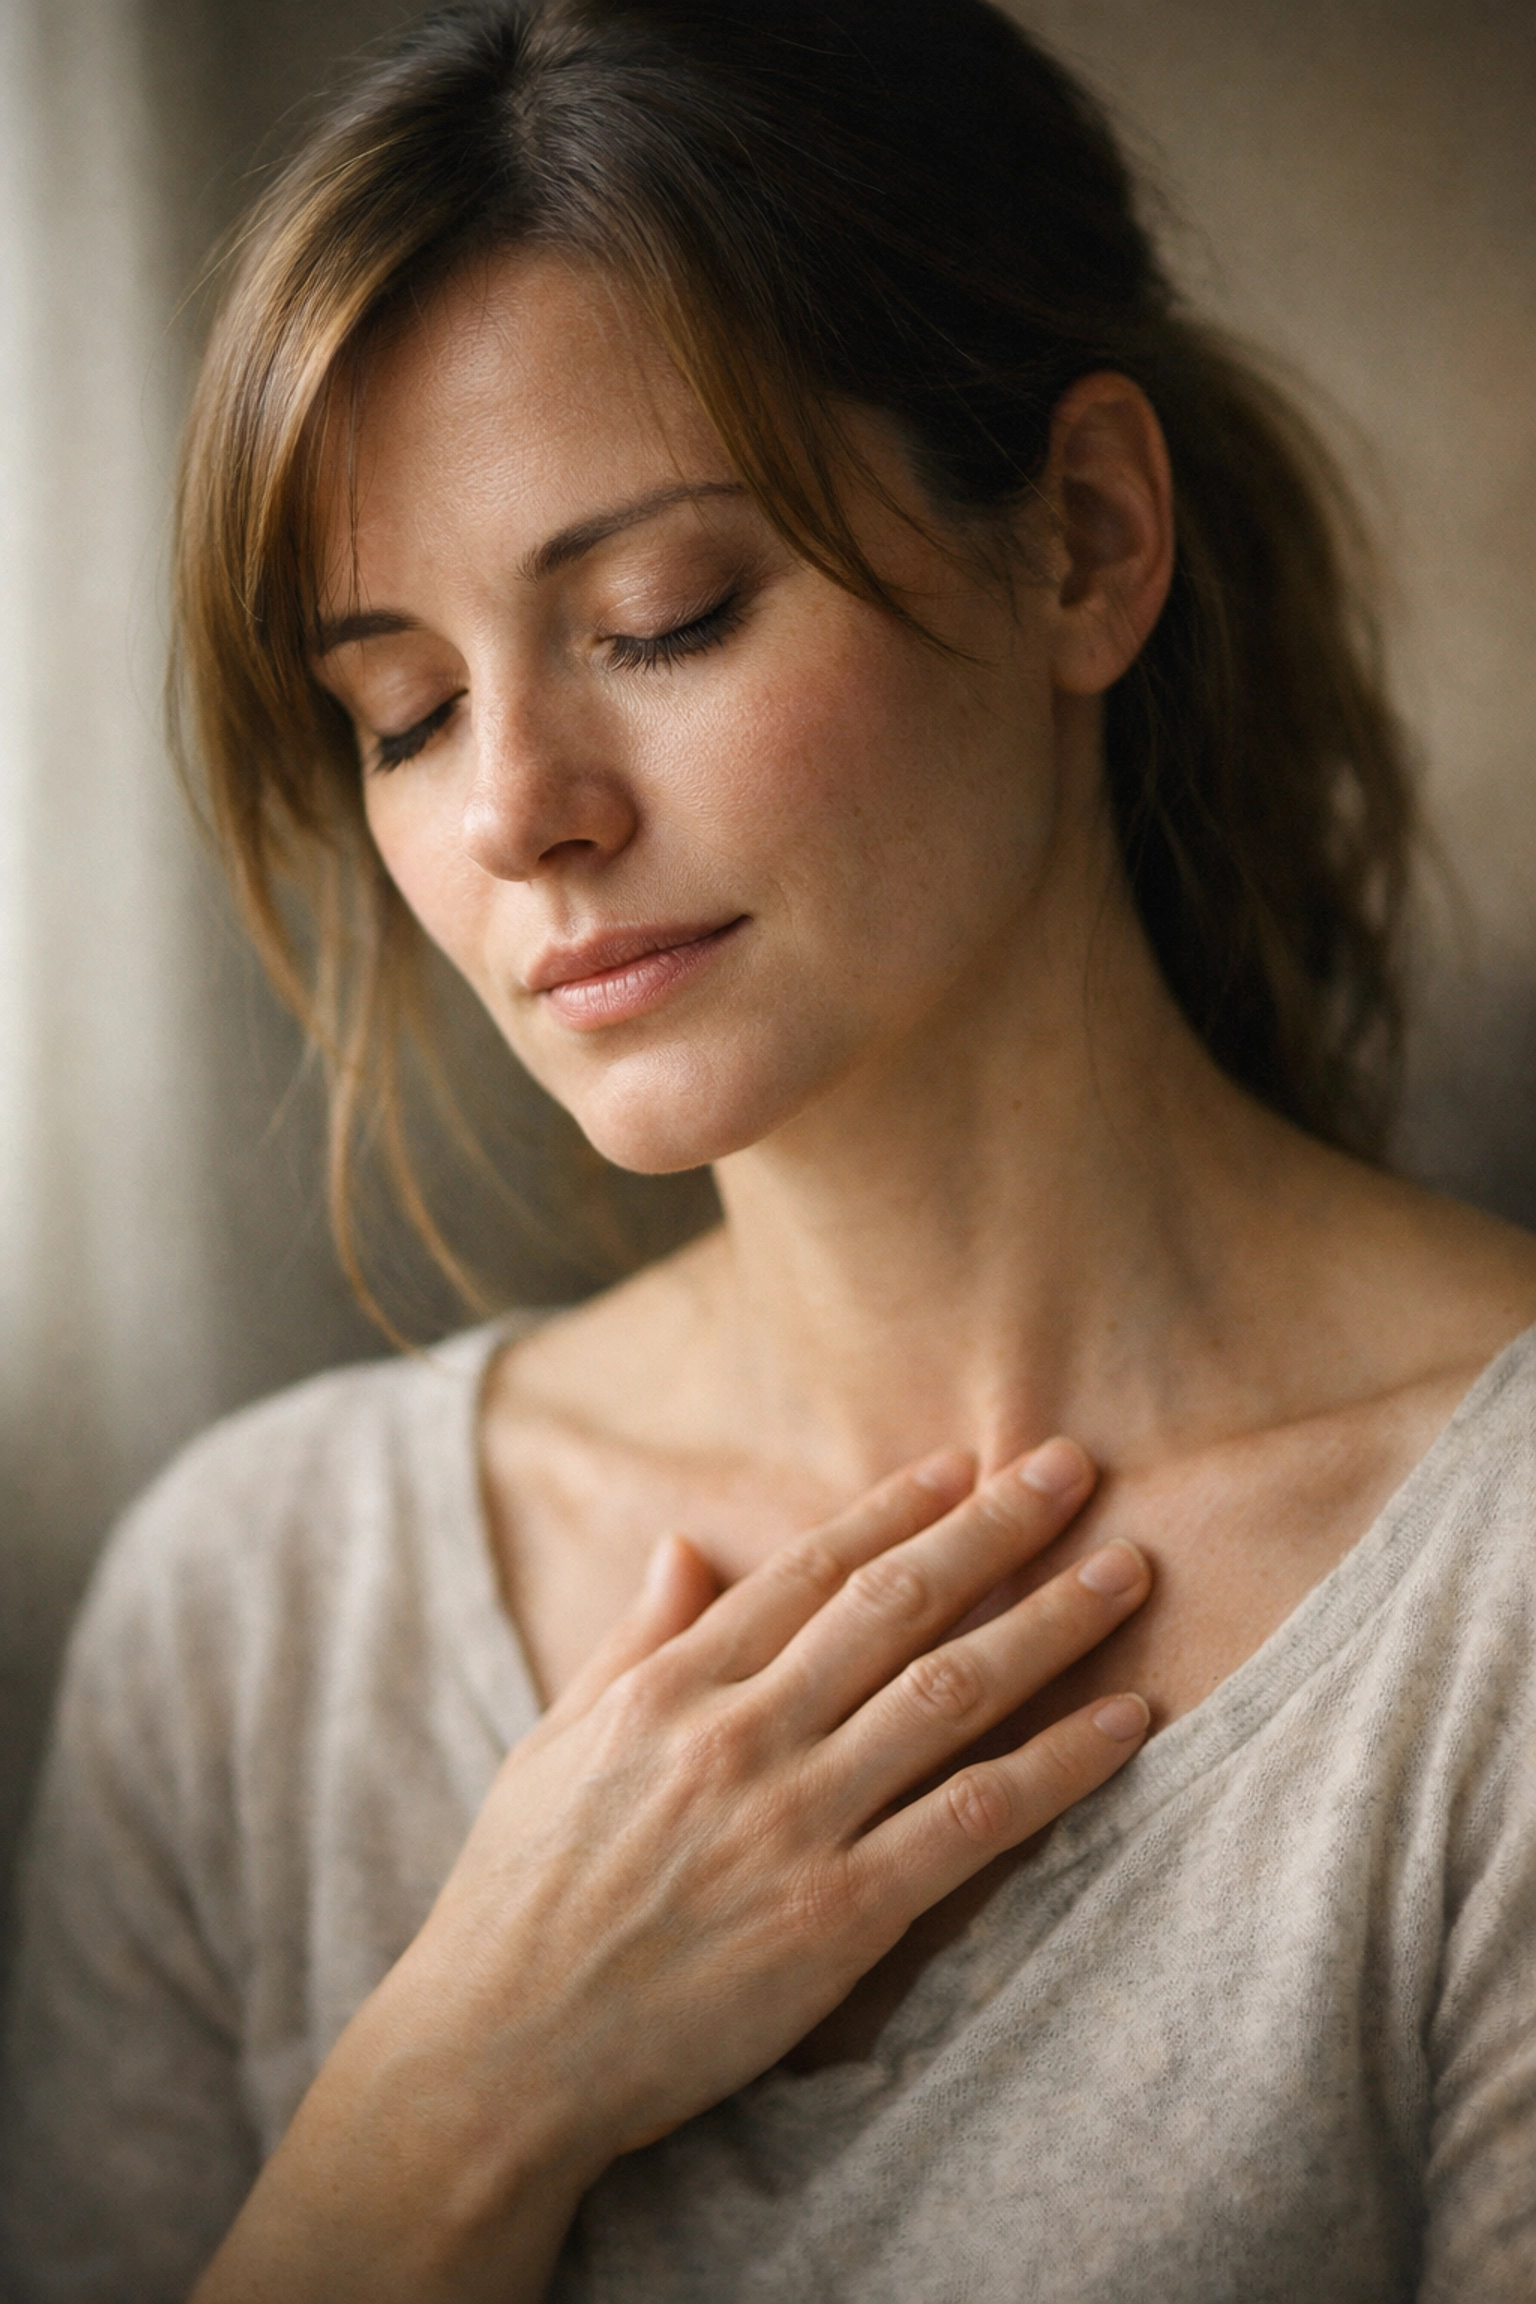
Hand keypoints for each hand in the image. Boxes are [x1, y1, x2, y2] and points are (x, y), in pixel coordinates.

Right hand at [194, 1438, 1148, 2303]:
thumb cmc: (518, 1898)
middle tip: (1075, 1467)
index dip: (899, 1507)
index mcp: (670, 1687)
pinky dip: (1058, 1765)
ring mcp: (791, 1824)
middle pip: (896, 1606)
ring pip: (950, 1695)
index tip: (968, 1462)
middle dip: (996, 1528)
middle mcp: (739, 1734)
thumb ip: (632, 1640)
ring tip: (1127, 1572)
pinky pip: (971, 1823)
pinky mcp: (835, 1919)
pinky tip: (1125, 1722)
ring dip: (1049, 1624)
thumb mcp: (553, 1743)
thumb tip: (681, 1544)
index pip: (810, 1570)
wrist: (496, 2059)